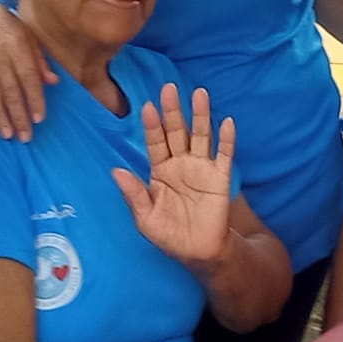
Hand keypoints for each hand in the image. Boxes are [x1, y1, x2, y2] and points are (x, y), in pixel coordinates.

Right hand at [0, 0, 57, 141]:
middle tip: (26, 136)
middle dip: (19, 115)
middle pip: (10, 89)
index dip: (35, 98)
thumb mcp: (27, 35)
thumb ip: (39, 59)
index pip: (28, 76)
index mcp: (17, 45)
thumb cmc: (5, 27)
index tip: (39, 118)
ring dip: (0, 114)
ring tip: (7, 134)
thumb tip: (53, 82)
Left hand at [111, 84, 235, 267]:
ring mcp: (201, 168)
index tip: (148, 106)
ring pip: (201, 136)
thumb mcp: (146, 219)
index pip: (156, 142)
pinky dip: (226, 139)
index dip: (152, 126)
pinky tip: (227, 123)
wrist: (198, 253)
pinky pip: (224, 155)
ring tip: (200, 94)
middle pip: (177, 131)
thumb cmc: (169, 235)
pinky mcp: (220, 178)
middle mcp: (181, 164)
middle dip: (174, 111)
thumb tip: (116, 170)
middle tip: (170, 88)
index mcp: (160, 171)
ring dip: (201, 115)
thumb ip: (134, 194)